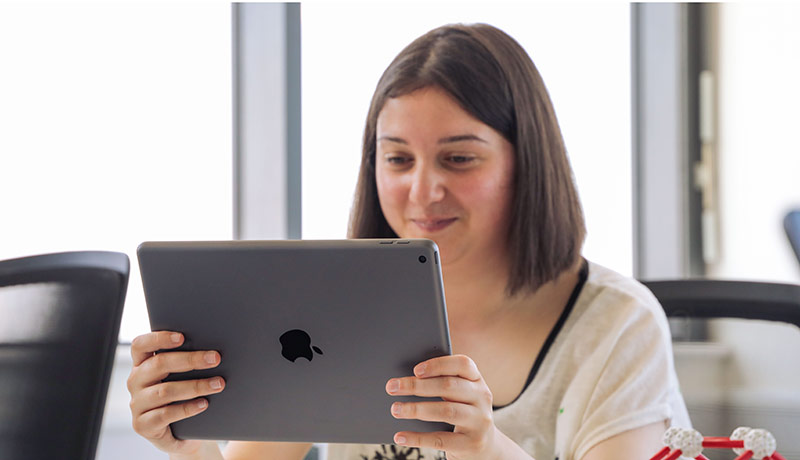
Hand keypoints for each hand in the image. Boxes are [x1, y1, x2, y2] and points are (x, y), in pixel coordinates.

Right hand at [127, 331, 225, 454]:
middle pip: (158, 364)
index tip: (182, 337)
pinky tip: (204, 404)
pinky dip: (187, 408)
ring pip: (165, 391)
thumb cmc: (183, 396)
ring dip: (195, 386)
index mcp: (142, 364)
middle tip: (215, 359)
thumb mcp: (182, 376)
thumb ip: (186, 362)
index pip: (141, 345)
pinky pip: (166, 414)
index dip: (159, 338)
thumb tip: (212, 351)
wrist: (180, 434)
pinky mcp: (142, 425)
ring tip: (218, 384)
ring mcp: (137, 404)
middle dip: (190, 360)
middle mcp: (136, 381)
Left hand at [385, 354, 498, 459]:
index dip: (438, 365)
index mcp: (477, 381)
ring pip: (445, 411)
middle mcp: (482, 398)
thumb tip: (406, 379)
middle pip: (448, 386)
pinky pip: (440, 440)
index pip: (462, 364)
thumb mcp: (461, 395)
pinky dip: (417, 438)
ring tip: (395, 409)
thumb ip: (444, 383)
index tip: (416, 370)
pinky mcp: (471, 443)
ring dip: (416, 409)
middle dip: (417, 386)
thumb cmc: (464, 413)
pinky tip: (400, 436)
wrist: (486, 447)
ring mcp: (479, 422)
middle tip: (392, 387)